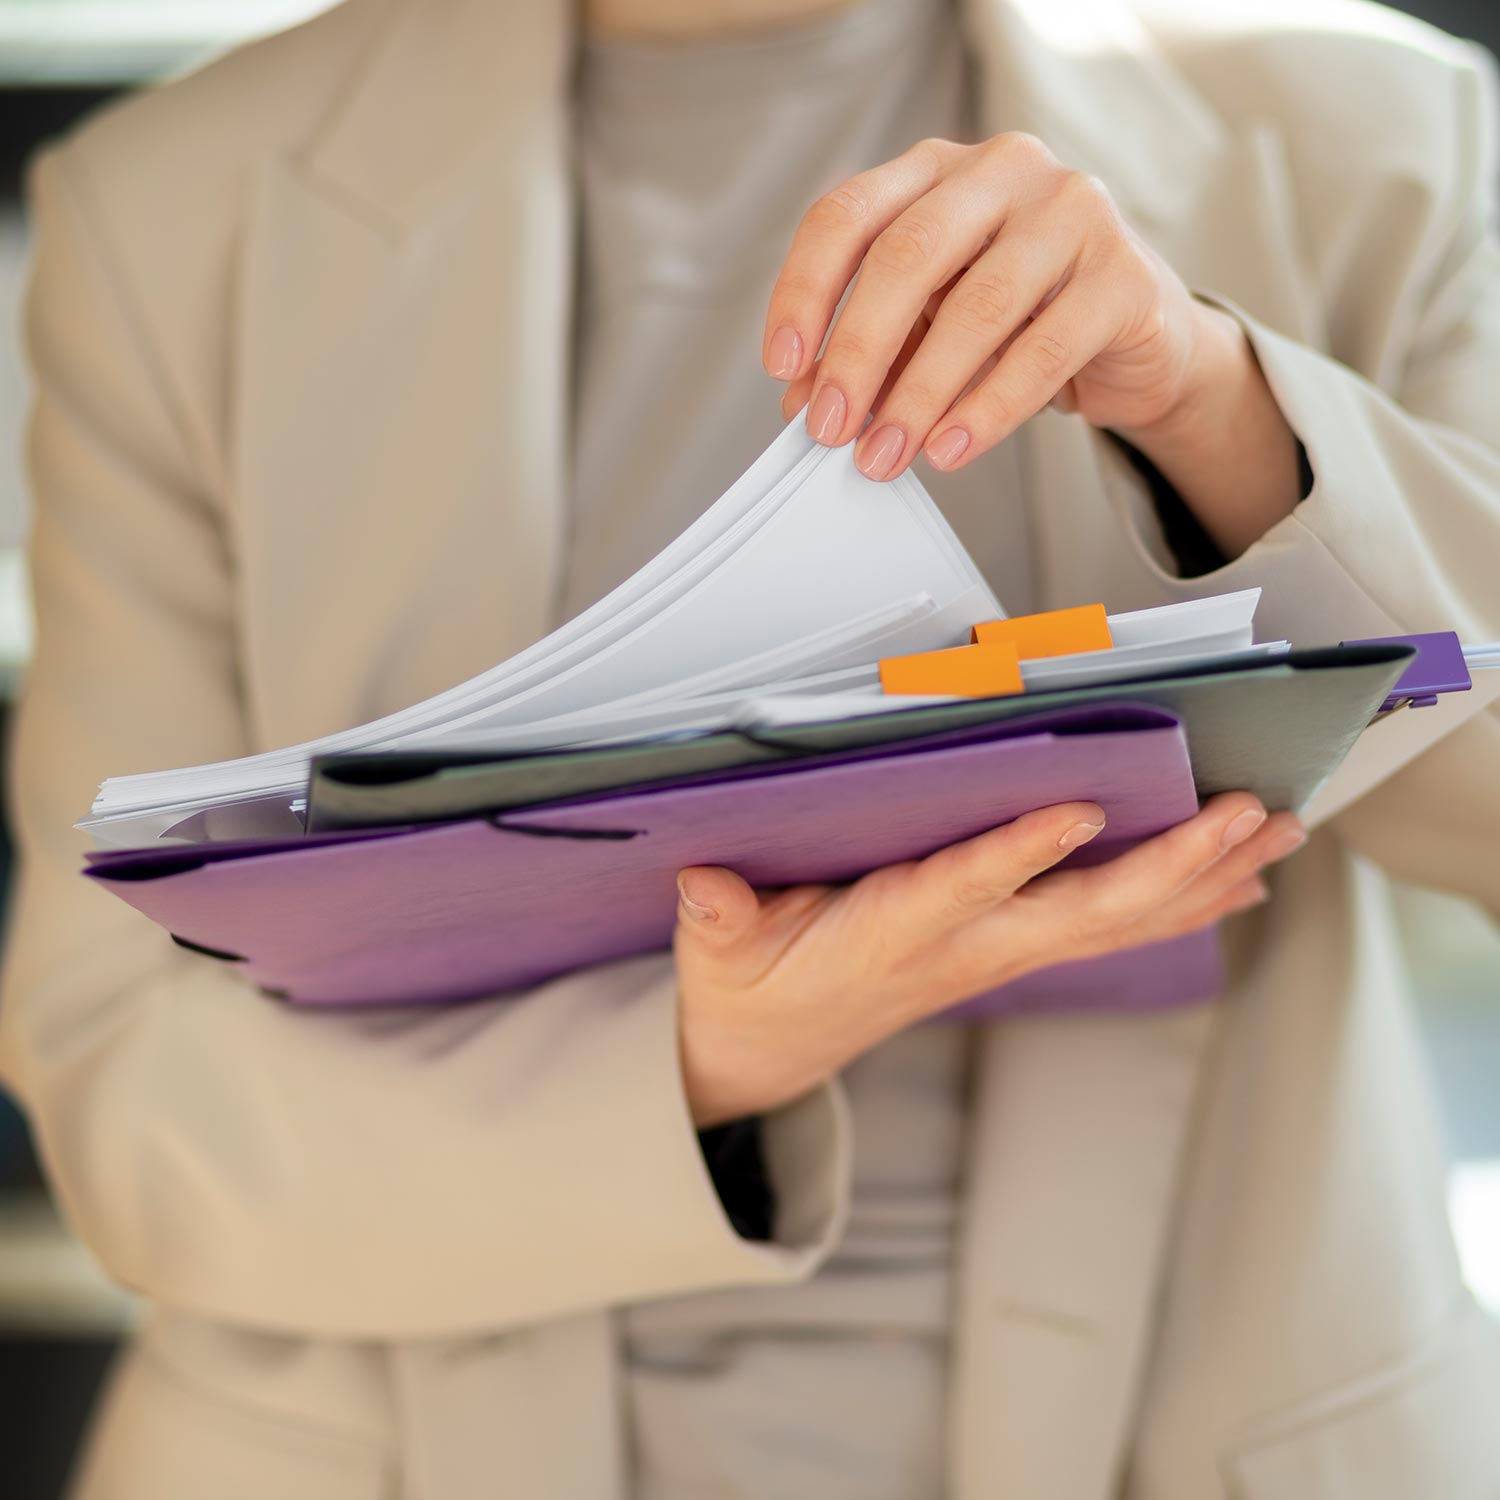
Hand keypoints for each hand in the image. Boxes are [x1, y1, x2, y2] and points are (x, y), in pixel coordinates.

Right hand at [674, 793, 1305, 1126]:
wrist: (772, 1053)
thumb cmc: (752, 990)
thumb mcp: (718, 956)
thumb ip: (719, 918)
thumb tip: (701, 878)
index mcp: (888, 937)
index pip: (960, 891)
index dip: (1017, 855)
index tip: (1080, 810)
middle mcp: (961, 951)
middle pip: (1078, 915)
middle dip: (1167, 868)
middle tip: (1242, 816)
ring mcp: (993, 956)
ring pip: (1113, 923)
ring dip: (1199, 880)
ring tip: (1275, 833)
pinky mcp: (1007, 953)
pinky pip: (1108, 932)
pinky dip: (1179, 904)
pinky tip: (1236, 881)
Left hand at [763, 133, 1301, 555]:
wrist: (1136, 340)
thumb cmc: (1020, 322)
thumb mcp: (929, 330)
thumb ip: (873, 354)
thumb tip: (806, 404)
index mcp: (937, 170)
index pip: (848, 214)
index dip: (805, 291)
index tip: (783, 366)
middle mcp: (1003, 171)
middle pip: (908, 254)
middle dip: (858, 352)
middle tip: (831, 428)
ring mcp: (1071, 213)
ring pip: (977, 306)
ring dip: (919, 394)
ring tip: (886, 455)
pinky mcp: (1123, 276)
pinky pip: (1043, 350)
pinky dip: (988, 409)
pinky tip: (950, 449)